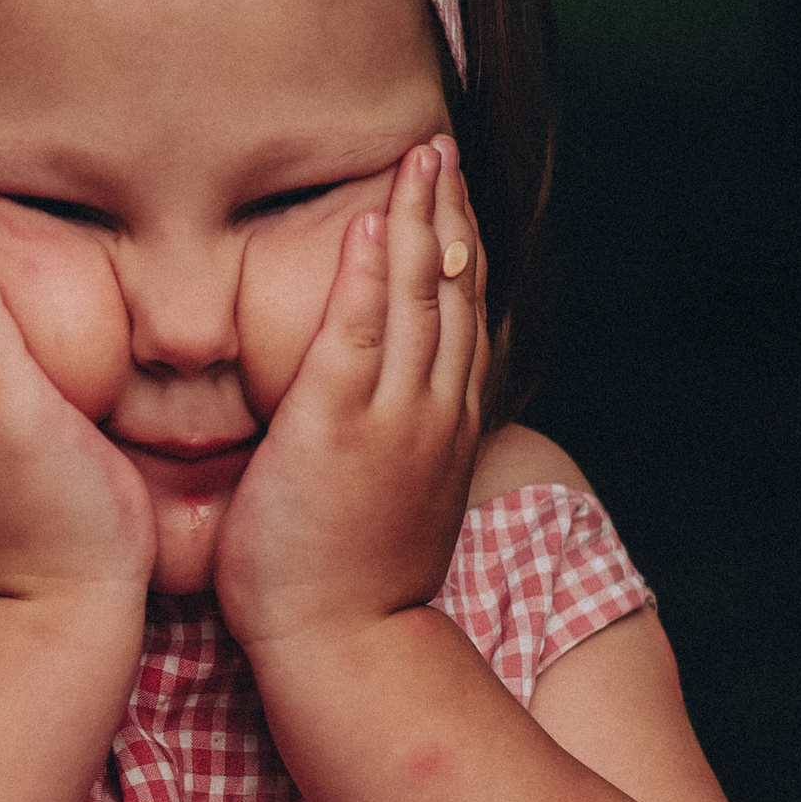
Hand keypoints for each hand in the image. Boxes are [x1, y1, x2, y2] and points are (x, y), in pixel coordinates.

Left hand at [212, 137, 487, 655]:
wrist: (348, 650)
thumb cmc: (347, 595)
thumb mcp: (385, 509)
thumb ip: (384, 456)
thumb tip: (358, 433)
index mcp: (443, 430)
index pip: (460, 322)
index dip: (459, 255)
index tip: (452, 203)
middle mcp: (433, 413)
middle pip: (454, 293)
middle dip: (450, 215)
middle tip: (442, 151)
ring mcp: (394, 417)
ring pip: (421, 297)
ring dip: (422, 220)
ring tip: (421, 157)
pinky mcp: (340, 427)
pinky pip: (362, 331)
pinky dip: (372, 272)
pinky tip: (373, 221)